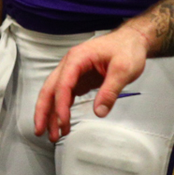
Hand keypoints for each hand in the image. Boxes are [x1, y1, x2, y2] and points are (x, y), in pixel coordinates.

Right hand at [33, 25, 147, 141]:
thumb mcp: (124, 70)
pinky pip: (65, 96)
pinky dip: (62, 110)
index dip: (60, 105)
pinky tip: (63, 123)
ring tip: (52, 134)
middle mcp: (69, 65)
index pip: (63, 85)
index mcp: (77, 59)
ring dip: (51, 114)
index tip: (63, 122)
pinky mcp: (78, 79)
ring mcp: (72, 72)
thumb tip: (99, 112)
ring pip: (54, 94)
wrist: (132, 40)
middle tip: (41, 131)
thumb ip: (110, 91)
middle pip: (49, 89)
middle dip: (43, 111)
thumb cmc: (127, 50)